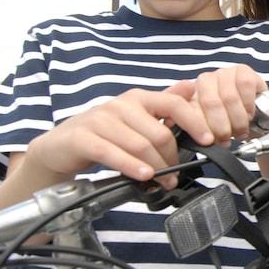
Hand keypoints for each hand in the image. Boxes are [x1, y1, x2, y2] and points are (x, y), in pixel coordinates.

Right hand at [25, 87, 213, 189]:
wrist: (59, 147)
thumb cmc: (103, 134)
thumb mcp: (136, 118)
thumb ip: (163, 105)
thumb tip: (190, 86)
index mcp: (138, 98)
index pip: (174, 104)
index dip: (194, 122)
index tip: (208, 140)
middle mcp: (120, 105)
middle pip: (159, 133)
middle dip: (172, 158)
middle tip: (176, 176)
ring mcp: (100, 120)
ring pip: (139, 145)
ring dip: (156, 168)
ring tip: (163, 182)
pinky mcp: (82, 138)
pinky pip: (113, 154)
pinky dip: (132, 167)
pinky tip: (144, 177)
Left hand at [185, 65, 268, 144]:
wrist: (256, 113)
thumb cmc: (229, 122)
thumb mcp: (210, 128)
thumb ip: (198, 128)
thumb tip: (192, 135)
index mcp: (190, 94)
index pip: (190, 108)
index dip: (200, 126)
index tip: (208, 141)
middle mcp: (205, 80)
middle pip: (210, 102)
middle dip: (220, 126)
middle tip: (226, 140)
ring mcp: (224, 73)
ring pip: (229, 97)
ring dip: (237, 119)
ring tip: (241, 131)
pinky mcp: (243, 70)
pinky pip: (245, 85)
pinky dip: (248, 104)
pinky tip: (249, 114)